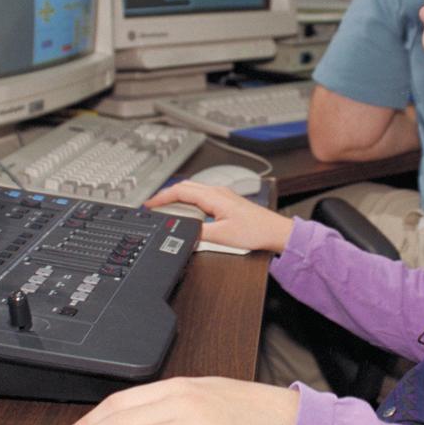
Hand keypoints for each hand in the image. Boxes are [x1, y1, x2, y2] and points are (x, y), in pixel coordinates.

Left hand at [42, 377, 300, 424]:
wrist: (290, 419)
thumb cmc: (246, 409)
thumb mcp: (203, 395)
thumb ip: (167, 404)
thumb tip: (126, 420)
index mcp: (177, 386)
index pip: (120, 403)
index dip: (87, 422)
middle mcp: (183, 401)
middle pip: (121, 421)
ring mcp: (199, 424)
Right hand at [144, 182, 292, 252]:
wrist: (275, 231)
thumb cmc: (255, 231)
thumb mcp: (221, 237)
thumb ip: (198, 234)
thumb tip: (182, 233)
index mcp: (213, 196)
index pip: (180, 191)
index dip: (161, 197)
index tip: (149, 204)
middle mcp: (217, 192)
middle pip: (185, 187)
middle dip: (166, 195)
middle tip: (153, 206)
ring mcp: (223, 195)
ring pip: (193, 191)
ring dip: (177, 197)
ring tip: (166, 208)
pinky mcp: (227, 201)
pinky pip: (201, 196)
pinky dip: (188, 201)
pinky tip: (187, 211)